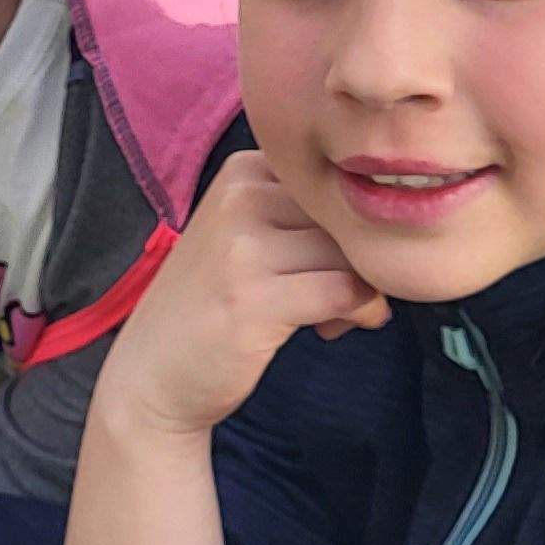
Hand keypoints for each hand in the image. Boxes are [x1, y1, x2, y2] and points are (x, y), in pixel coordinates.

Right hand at [92, 152, 387, 444]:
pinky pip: (347, 291)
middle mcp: (240, 198)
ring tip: (334, 318)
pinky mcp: (255, 300)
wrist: (151, 373)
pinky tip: (336, 328)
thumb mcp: (247, 235)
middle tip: (341, 299)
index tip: (332, 263)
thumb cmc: (211, 305)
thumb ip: (305, 216)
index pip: (338, 181)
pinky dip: (362, 312)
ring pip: (352, 253)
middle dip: (360, 260)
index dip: (350, 225)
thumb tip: (394, 225)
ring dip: (363, 290)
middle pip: (350, 215)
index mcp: (242, 171)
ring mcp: (243, 248)